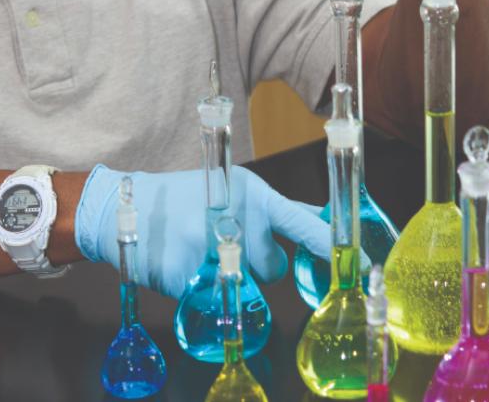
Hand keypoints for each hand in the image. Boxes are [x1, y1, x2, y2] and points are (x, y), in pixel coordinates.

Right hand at [72, 164, 328, 299]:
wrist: (126, 208)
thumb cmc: (195, 198)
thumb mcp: (241, 192)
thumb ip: (283, 212)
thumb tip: (324, 220)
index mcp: (255, 198)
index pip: (304, 224)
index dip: (330, 244)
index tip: (362, 259)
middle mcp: (235, 221)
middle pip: (274, 268)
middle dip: (259, 264)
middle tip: (232, 245)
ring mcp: (207, 249)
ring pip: (247, 286)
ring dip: (235, 278)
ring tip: (210, 253)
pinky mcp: (183, 275)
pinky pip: (213, 298)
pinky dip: (203, 288)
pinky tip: (186, 263)